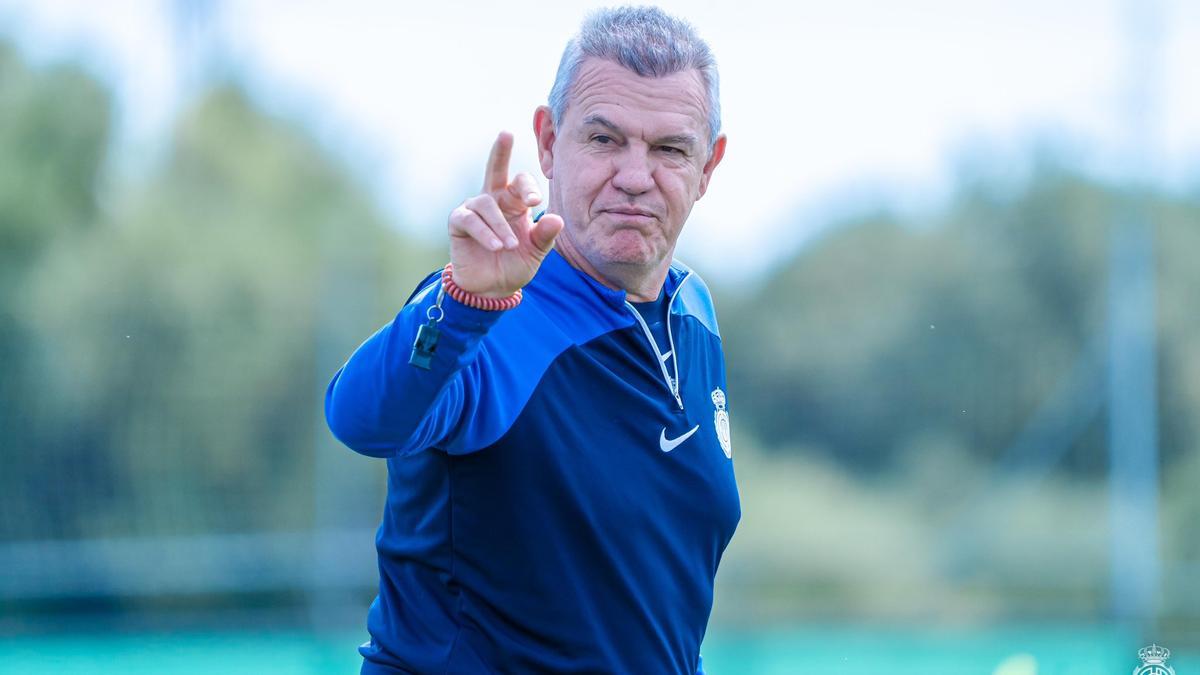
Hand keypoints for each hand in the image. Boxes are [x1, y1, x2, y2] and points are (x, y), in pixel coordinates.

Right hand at [447, 132, 564, 297]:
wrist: (492, 289)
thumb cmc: (515, 264)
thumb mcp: (536, 251)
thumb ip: (545, 235)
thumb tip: (556, 218)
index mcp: (514, 202)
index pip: (521, 183)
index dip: (528, 188)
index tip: (536, 203)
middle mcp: (493, 200)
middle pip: (494, 169)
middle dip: (500, 151)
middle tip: (505, 134)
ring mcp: (473, 210)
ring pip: (485, 204)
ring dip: (499, 224)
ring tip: (509, 245)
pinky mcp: (458, 224)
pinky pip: (469, 220)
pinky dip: (484, 232)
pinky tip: (495, 246)